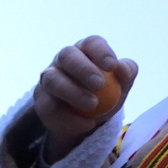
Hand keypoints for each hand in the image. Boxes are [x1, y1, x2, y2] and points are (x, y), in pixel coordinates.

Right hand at [33, 35, 137, 161]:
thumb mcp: (123, 83)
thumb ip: (127, 71)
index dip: (101, 51)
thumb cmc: (109, 91)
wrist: (90, 117)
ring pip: (52, 79)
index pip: (91, 43)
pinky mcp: (41, 99)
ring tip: (93, 105)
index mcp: (87, 50)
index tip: (112, 65)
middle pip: (68, 55)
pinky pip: (48, 107)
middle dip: (83, 68)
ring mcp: (49, 77)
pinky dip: (68, 118)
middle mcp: (64, 59)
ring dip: (73, 92)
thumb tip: (121, 68)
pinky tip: (86, 123)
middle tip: (99, 84)